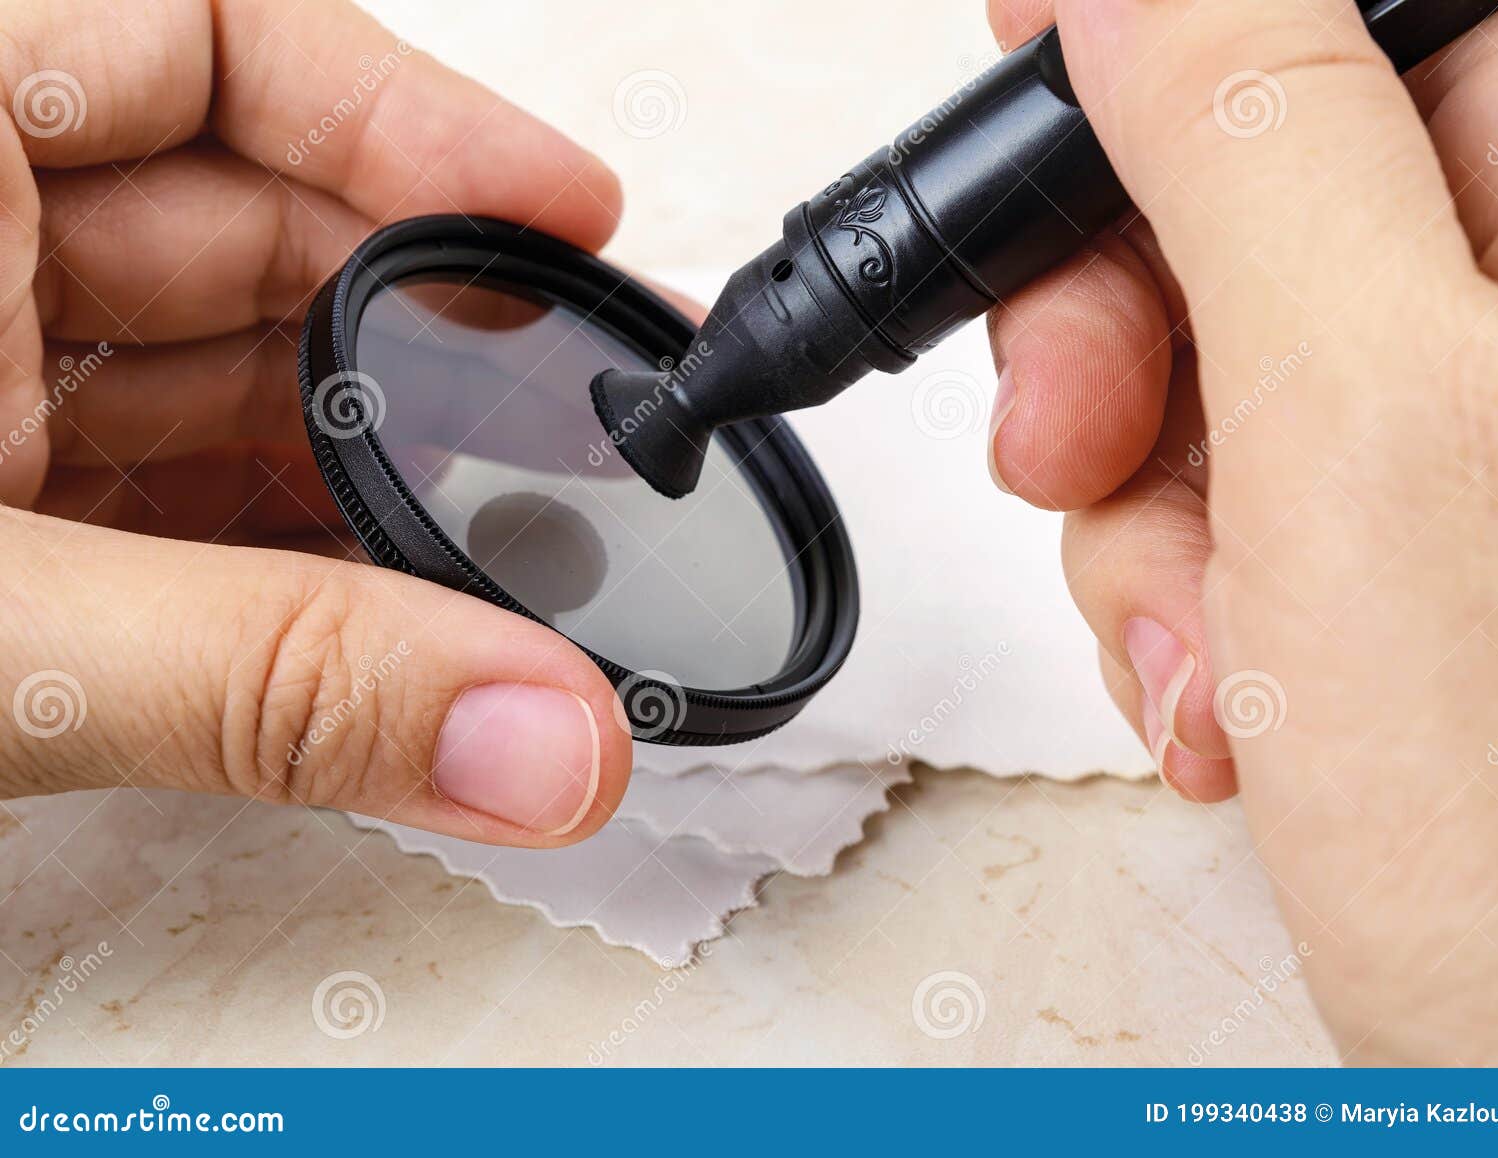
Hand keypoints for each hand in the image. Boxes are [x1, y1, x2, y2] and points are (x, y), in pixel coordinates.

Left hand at [0, 0, 632, 846]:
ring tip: (492, 550)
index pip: (206, 33)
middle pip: (241, 220)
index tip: (561, 206)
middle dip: (420, 336)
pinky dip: (264, 545)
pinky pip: (150, 475)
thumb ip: (273, 679)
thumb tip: (538, 732)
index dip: (410, 112)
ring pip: (206, 368)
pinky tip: (366, 615)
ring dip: (357, 469)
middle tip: (574, 420)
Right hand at [986, 0, 1497, 1061]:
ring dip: (1145, 515)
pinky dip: (1187, 596)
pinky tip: (1239, 697)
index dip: (1161, 41)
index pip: (1334, 6)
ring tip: (1217, 659)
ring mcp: (1491, 435)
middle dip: (1116, 343)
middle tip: (1080, 448)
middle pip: (1248, 193)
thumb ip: (1251, 143)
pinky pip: (1234, 496)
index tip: (1035, 77)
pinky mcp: (1424, 550)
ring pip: (1211, 369)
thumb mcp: (1372, 428)